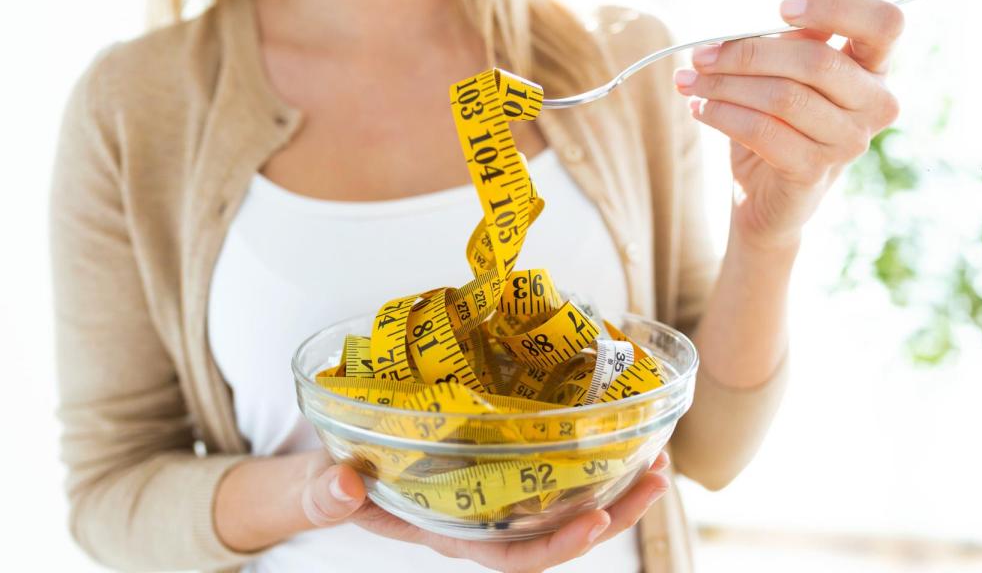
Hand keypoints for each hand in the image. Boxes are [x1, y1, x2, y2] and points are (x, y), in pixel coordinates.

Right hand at [301, 450, 670, 572]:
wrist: (331, 474)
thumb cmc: (329, 486)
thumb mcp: (321, 490)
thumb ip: (325, 495)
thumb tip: (341, 488)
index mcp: (448, 535)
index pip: (510, 557)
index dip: (555, 546)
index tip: (597, 521)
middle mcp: (480, 522)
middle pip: (557, 531)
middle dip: (612, 512)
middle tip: (658, 475)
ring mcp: (491, 496)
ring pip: (562, 502)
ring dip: (614, 483)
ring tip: (658, 455)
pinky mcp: (494, 466)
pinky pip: (547, 471)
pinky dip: (584, 455)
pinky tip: (612, 427)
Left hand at [674, 0, 903, 250]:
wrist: (765, 195)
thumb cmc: (776, 123)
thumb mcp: (783, 75)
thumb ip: (785, 44)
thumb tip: (756, 22)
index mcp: (874, 68)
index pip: (884, 24)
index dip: (838, 9)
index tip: (781, 9)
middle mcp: (875, 105)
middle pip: (817, 61)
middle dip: (748, 53)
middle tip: (701, 55)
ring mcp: (849, 143)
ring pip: (784, 97)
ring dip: (725, 85)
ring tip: (690, 82)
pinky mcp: (814, 171)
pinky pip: (763, 131)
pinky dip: (723, 115)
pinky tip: (699, 109)